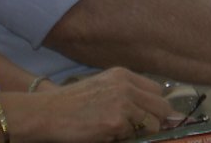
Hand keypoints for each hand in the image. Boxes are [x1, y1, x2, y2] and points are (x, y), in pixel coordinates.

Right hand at [8, 67, 174, 142]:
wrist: (47, 113)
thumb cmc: (71, 103)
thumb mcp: (102, 88)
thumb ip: (127, 94)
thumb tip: (162, 113)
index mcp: (121, 74)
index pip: (157, 91)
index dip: (154, 107)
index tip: (147, 116)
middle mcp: (125, 85)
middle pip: (162, 107)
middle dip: (154, 120)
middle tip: (135, 127)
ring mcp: (123, 103)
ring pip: (154, 125)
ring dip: (139, 131)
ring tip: (115, 128)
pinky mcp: (117, 122)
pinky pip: (136, 136)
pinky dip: (122, 138)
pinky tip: (104, 132)